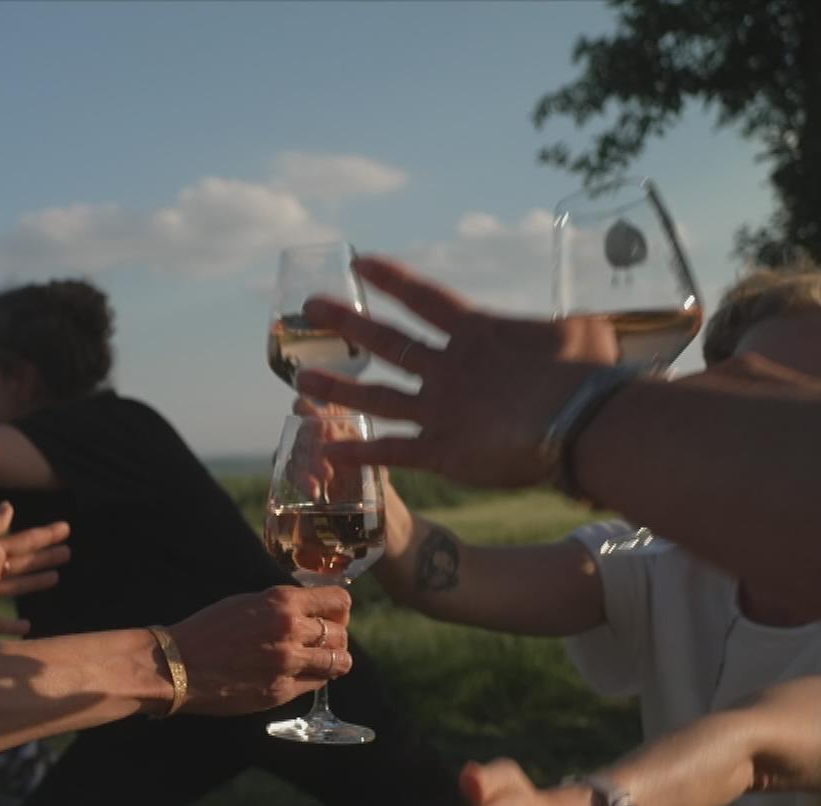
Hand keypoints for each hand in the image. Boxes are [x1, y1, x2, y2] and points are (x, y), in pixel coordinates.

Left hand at [0, 502, 70, 637]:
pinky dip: (13, 625)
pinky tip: (28, 626)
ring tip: (55, 577)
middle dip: (44, 557)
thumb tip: (9, 504)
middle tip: (68, 552)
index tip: (66, 527)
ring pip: (15, 588)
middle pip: (22, 563)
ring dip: (34, 582)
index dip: (44, 536)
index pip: (23, 542)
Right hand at [165, 585, 353, 713]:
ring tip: (317, 661)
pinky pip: (316, 684)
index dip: (338, 609)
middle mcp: (291, 630)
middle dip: (335, 636)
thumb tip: (308, 611)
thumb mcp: (245, 602)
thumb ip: (280, 606)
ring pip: (338, 662)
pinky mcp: (281, 691)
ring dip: (331, 661)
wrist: (176, 665)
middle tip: (320, 642)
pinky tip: (296, 675)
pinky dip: (312, 679)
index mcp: (281, 602)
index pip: (338, 600)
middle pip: (341, 633)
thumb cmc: (205, 630)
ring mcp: (288, 663)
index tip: (331, 615)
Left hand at [294, 256, 619, 488]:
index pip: (425, 297)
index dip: (391, 278)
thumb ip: (568, 325)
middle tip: (310, 308)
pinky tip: (327, 450)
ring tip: (302, 380)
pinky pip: (392, 450)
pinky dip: (359, 452)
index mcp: (479, 334)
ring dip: (338, 388)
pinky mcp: (443, 451)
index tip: (358, 263)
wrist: (588, 426)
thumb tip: (584, 322)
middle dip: (346, 322)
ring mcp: (442, 409)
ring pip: (376, 397)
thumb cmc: (592, 377)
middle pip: (387, 341)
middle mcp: (450, 368)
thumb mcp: (583, 333)